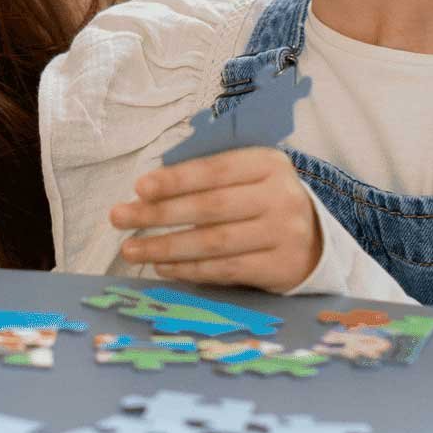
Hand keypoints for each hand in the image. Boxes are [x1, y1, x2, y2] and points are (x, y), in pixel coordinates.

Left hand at [110, 147, 321, 291]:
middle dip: (159, 214)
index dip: (175, 180)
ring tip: (131, 248)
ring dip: (166, 246)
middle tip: (119, 217)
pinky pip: (225, 269)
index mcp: (269, 163)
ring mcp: (284, 234)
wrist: (313, 241)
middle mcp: (281, 196)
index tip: (139, 188)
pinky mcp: (280, 267)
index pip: (215, 170)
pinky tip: (162, 266)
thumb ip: (210, 177)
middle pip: (210, 207)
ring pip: (214, 242)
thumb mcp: (248, 176)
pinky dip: (189, 269)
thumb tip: (149, 190)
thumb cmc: (264, 201)